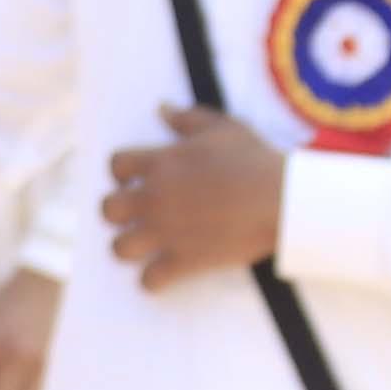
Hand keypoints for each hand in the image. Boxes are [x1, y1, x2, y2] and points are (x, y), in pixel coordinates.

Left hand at [100, 105, 285, 285]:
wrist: (282, 199)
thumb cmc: (255, 159)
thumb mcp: (223, 128)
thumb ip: (187, 118)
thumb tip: (161, 109)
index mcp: (160, 163)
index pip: (116, 165)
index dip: (122, 173)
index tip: (134, 180)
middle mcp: (154, 198)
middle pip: (108, 209)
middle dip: (118, 212)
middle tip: (136, 214)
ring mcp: (166, 232)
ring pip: (119, 248)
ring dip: (129, 247)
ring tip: (144, 246)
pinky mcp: (183, 260)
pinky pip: (149, 281)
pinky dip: (152, 280)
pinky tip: (163, 273)